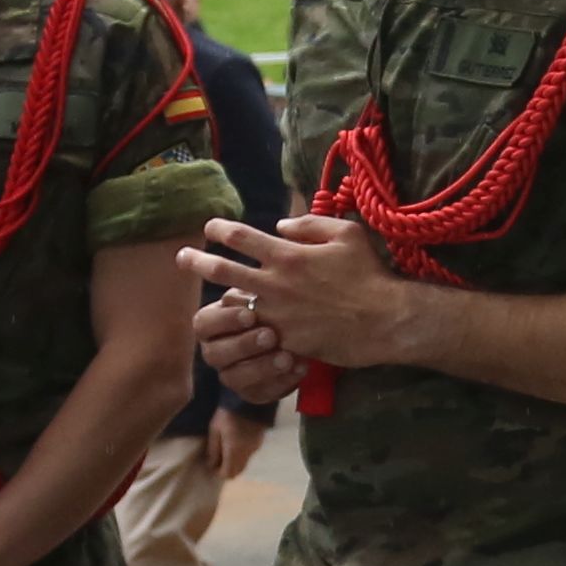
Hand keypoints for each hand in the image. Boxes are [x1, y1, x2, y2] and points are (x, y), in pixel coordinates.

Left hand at [180, 212, 424, 373]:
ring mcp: (277, 315)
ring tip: (202, 296)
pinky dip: (245, 328)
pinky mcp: (285, 340)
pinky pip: (256, 332)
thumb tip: (280, 225)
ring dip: (215, 299)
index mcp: (288, 255)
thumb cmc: (369, 274)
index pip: (242, 237)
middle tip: (181, 257)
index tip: (210, 227)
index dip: (220, 229)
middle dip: (198, 262)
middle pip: (224, 271)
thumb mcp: (346, 234)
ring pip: (235, 304)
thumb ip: (309, 224)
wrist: (384, 320)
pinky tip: (237, 327)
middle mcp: (275, 284)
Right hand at [193, 295, 309, 413]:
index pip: (204, 323)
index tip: (250, 314)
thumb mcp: (259, 292)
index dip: (225, 321)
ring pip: (235, 378)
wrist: (294, 331)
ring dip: (262, 367)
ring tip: (287, 356)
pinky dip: (283, 381)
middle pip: (215, 354)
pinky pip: (262, 392)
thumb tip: (248, 275)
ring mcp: (231, 375)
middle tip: (270, 335)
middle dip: (243, 345)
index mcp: (211, 324)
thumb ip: (251, 287)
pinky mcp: (252, 393)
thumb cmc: (269, 304)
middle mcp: (215, 351)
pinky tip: (300, 367)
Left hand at [203, 404, 268, 481]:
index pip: (228, 473)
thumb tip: (211, 464)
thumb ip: (213, 449)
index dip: (219, 472)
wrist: (250, 398)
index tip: (212, 465)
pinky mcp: (259, 441)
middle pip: (237, 471)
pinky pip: (249, 455)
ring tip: (226, 449)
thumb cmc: (228, 413)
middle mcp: (246, 454)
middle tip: (218, 459)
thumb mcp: (215, 429)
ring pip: (244, 464)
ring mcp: (255, 448)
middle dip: (228, 469)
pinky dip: (242, 454)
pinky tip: (236, 442)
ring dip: (235, 462)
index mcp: (234, 452)